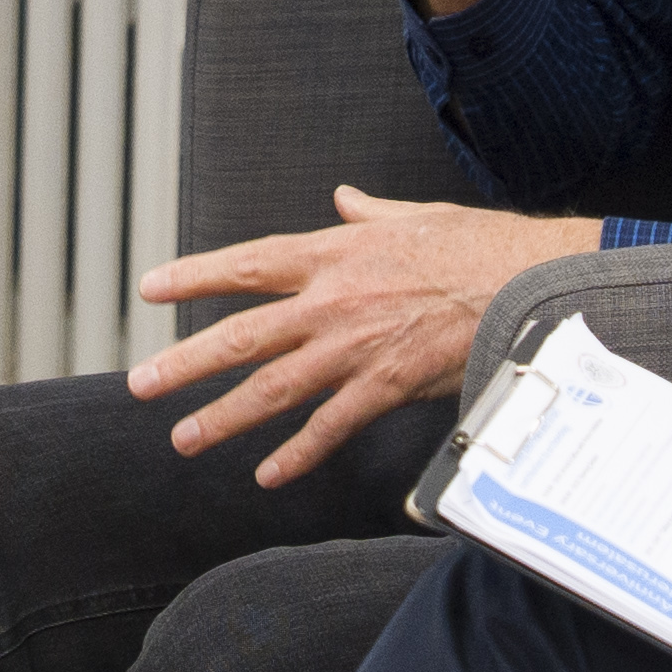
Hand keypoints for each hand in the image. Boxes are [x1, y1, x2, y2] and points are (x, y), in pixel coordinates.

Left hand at [128, 190, 597, 485]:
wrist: (529, 282)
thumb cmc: (478, 245)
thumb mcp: (414, 215)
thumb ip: (368, 213)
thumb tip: (344, 198)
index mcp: (334, 253)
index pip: (247, 264)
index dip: (194, 276)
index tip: (151, 288)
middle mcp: (331, 300)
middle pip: (243, 335)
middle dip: (186, 362)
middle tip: (142, 384)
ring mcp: (355, 347)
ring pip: (273, 387)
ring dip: (224, 416)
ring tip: (185, 439)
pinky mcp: (386, 385)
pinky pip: (330, 426)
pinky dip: (297, 453)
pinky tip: (268, 473)